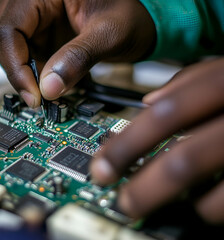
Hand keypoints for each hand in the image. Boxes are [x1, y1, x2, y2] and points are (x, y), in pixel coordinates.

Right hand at [0, 0, 154, 106]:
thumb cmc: (132, 12)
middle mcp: (34, 2)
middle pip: (3, 38)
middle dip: (18, 71)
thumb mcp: (109, 33)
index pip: (9, 28)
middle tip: (37, 97)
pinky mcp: (43, 34)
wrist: (143, 17)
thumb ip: (79, 58)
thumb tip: (49, 88)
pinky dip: (37, 75)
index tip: (34, 94)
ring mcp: (37, 19)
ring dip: (27, 75)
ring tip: (50, 91)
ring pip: (12, 50)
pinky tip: (54, 83)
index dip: (16, 65)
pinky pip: (28, 56)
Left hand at [91, 58, 223, 223]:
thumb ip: (191, 81)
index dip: (127, 144)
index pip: (166, 116)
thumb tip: (149, 102)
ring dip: (172, 198)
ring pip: (215, 184)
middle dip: (144, 186)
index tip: (101, 166)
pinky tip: (201, 206)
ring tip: (149, 203)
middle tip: (121, 200)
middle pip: (186, 159)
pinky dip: (212, 208)